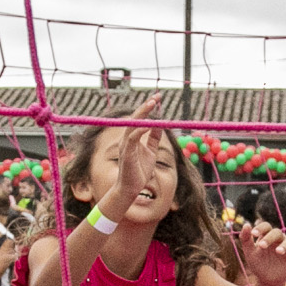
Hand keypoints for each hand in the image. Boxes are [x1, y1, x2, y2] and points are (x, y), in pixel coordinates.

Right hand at [96, 95, 168, 218]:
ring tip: (152, 104)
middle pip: (135, 118)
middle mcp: (127, 139)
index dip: (148, 108)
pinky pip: (133, 138)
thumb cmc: (139, 171)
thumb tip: (160, 124)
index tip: (157, 98)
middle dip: (146, 106)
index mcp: (132, 138)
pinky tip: (149, 124)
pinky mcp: (127, 153)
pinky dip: (140, 130)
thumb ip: (154, 138)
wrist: (131, 188)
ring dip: (142, 114)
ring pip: (132, 125)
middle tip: (156, 97)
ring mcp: (125, 145)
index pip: (140, 119)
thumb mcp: (151, 151)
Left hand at [234, 216, 285, 284]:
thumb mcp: (250, 253)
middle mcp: (279, 239)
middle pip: (277, 233)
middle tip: (262, 246)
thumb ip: (246, 239)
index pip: (266, 226)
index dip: (260, 228)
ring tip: (278, 252)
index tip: (253, 233)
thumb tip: (246, 224)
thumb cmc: (258, 264)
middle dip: (269, 238)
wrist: (267, 280)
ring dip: (284, 245)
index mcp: (267, 235)